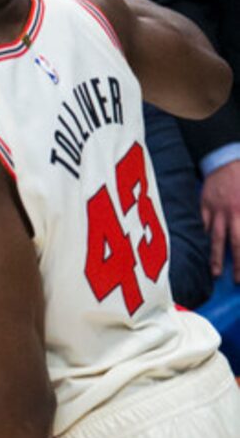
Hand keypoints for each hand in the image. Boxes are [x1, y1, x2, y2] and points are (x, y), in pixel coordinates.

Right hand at [201, 158, 239, 281]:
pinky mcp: (203, 206)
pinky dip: (202, 238)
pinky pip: (202, 225)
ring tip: (214, 272)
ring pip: (215, 238)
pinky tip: (201, 250)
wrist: (225, 158)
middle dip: (236, 263)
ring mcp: (215, 210)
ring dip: (215, 256)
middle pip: (234, 243)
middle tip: (237, 280)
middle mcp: (231, 213)